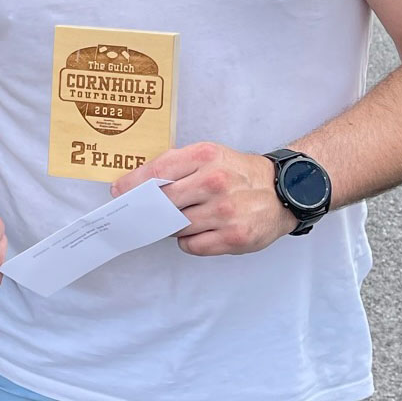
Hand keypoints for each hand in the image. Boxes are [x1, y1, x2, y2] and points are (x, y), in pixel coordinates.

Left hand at [112, 141, 291, 256]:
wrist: (282, 191)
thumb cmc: (238, 172)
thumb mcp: (210, 155)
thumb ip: (176, 165)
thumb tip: (138, 182)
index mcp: (205, 157)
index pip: (158, 171)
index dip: (133, 183)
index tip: (118, 191)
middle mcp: (215, 182)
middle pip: (164, 201)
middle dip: (147, 208)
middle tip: (139, 212)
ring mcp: (225, 212)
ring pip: (177, 226)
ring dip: (171, 225)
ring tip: (180, 218)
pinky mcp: (234, 237)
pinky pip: (192, 245)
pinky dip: (189, 241)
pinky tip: (198, 230)